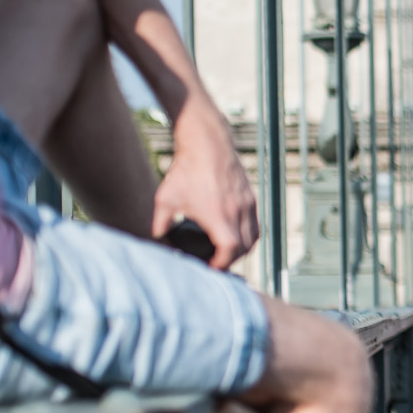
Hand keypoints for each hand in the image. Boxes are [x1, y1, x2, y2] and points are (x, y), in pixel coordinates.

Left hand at [152, 106, 258, 270]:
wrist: (206, 143)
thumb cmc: (185, 170)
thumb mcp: (164, 198)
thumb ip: (160, 222)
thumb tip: (157, 237)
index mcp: (218, 216)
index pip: (229, 251)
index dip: (221, 265)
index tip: (211, 269)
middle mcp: (237, 212)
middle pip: (244, 249)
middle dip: (231, 260)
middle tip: (217, 264)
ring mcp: (247, 204)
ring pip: (254, 237)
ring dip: (243, 249)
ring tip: (228, 252)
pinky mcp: (250, 196)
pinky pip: (255, 223)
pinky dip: (248, 234)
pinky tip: (235, 234)